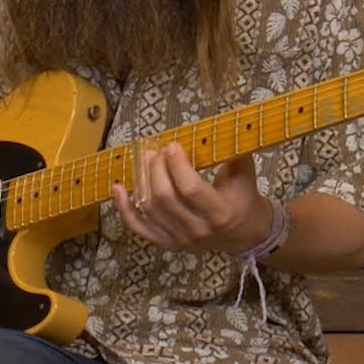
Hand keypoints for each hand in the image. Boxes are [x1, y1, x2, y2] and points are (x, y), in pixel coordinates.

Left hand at [111, 142, 271, 254]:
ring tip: (145, 159)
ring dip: (142, 180)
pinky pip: (138, 227)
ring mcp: (180, 239)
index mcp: (220, 213)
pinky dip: (123, 208)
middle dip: (156, 168)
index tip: (172, 145)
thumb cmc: (243, 197)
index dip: (177, 165)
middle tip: (157, 150)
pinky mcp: (166, 243)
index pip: (190, 189)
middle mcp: (198, 230)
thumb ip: (232, 148)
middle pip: (165, 197)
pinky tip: (118, 188)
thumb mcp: (245, 172)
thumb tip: (221, 120)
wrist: (244, 232)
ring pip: (149, 208)